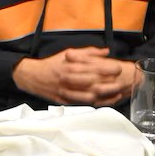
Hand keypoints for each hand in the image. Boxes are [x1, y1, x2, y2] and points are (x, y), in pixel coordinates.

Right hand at [13, 47, 135, 105]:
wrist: (32, 76)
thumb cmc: (52, 64)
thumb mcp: (68, 53)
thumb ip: (88, 52)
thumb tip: (106, 51)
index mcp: (70, 65)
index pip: (93, 67)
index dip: (108, 68)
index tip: (119, 68)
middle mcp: (69, 79)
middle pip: (94, 83)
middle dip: (110, 82)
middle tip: (122, 81)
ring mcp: (67, 91)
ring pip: (91, 95)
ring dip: (106, 95)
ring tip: (118, 92)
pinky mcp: (66, 101)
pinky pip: (84, 104)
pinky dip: (97, 103)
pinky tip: (106, 100)